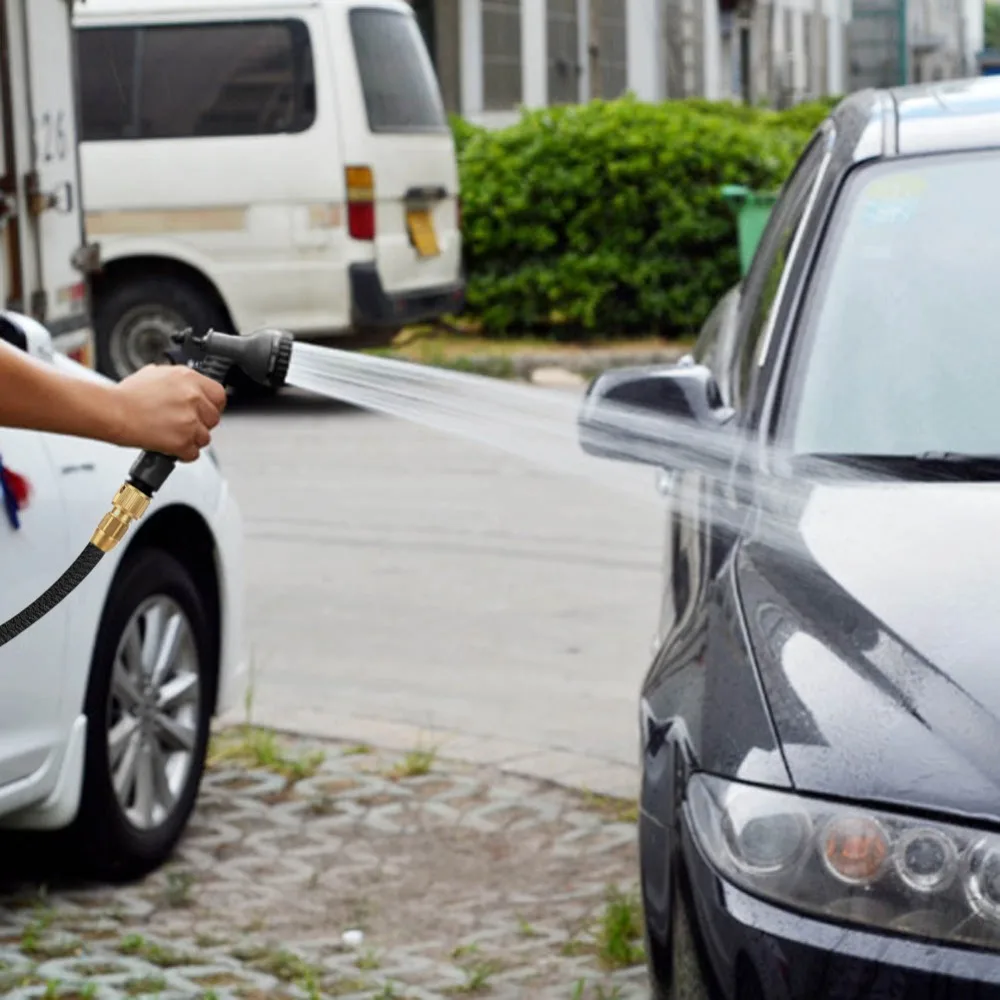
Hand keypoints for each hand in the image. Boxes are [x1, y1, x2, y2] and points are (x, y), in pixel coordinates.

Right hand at [110, 365, 227, 461]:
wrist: (113, 411)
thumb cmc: (127, 395)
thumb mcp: (155, 373)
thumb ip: (178, 380)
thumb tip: (186, 385)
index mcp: (189, 378)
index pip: (219, 395)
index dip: (212, 405)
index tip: (205, 410)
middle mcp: (193, 397)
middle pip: (214, 419)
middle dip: (200, 424)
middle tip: (183, 424)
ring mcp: (190, 420)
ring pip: (205, 438)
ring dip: (191, 440)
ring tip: (172, 435)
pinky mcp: (183, 440)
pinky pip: (193, 454)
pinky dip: (182, 454)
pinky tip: (169, 446)